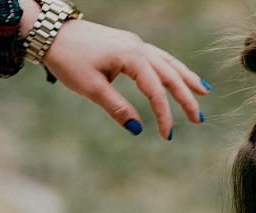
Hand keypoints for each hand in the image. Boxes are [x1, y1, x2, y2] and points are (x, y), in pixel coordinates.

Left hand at [23, 3, 208, 139]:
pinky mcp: (128, 44)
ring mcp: (134, 43)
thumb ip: (116, 108)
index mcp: (131, 57)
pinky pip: (157, 57)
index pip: (155, 90)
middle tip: (199, 119)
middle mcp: (138, 47)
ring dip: (185, 78)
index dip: (164, 115)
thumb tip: (138, 128)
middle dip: (186, 97)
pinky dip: (171, 68)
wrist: (51, 33)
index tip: (168, 136)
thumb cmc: (68, 60)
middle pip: (170, 74)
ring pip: (167, 62)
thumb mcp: (90, 88)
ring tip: (204, 92)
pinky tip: (178, 76)